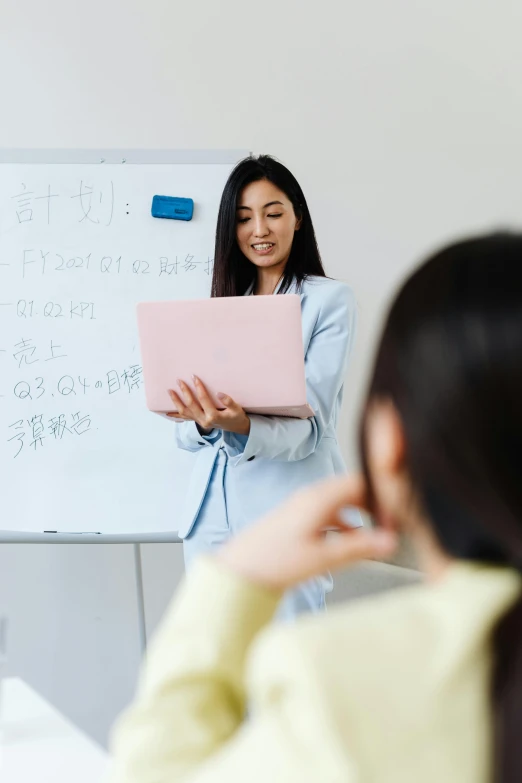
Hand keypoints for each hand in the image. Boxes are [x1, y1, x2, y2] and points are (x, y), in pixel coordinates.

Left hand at [167, 376, 250, 435]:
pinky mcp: (198, 422)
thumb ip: (229, 401)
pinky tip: (167, 412)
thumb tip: (219, 393)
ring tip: (170, 391)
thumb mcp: (237, 409)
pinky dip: (176, 414)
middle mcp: (204, 420)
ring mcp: (199, 422)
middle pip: (191, 405)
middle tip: (179, 381)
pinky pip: (185, 418)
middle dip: (185, 392)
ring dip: (176, 402)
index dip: (199, 388)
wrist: (236, 427)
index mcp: (213, 416)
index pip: (203, 399)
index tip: (194, 377)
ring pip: (184, 412)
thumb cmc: (236, 416)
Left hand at [216, 475, 396, 590]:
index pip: (362, 482)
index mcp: (320, 498)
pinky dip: (345, 523)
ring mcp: (303, 507)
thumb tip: (391, 541)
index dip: (385, 493)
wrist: (239, 571)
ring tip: (376, 535)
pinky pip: (329, 513)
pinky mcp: (297, 519)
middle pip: (353, 490)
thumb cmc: (275, 562)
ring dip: (360, 515)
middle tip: (394, 522)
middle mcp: (312, 496)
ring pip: (342, 502)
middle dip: (375, 503)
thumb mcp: (324, 557)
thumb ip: (360, 547)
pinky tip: (349, 541)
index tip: (402, 509)